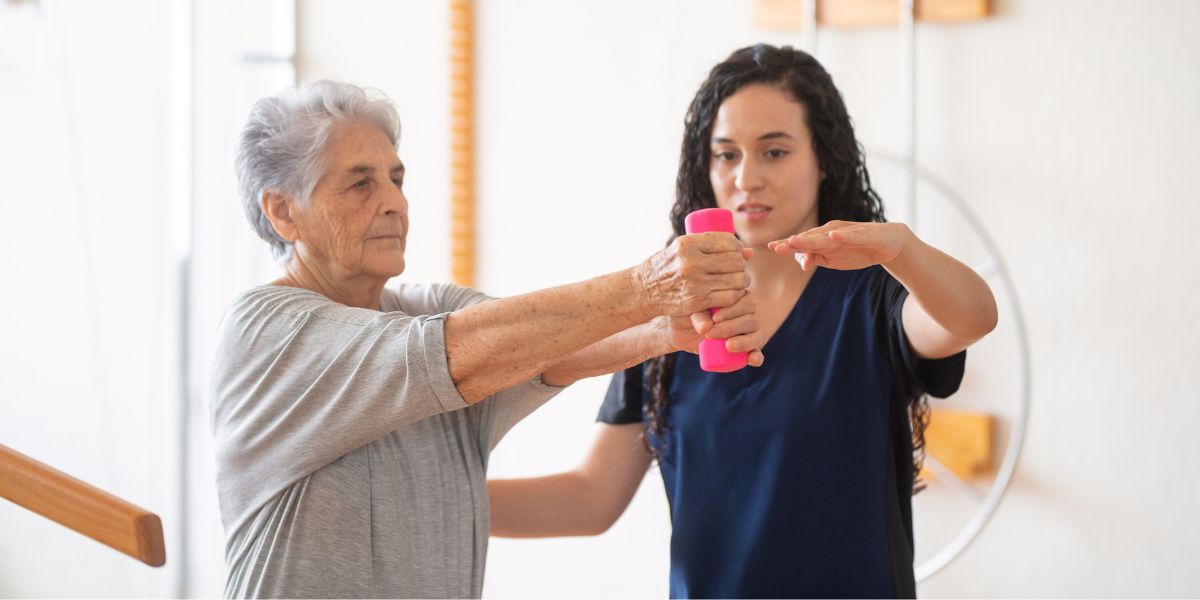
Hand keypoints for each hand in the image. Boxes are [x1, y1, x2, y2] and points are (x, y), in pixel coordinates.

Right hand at [634, 233, 752, 316]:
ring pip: (735, 280)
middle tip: (738, 268)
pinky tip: (732, 292)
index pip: (727, 241)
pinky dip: (735, 295)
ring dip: (742, 280)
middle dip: (741, 265)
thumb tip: (749, 252)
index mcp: (688, 243)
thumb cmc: (666, 266)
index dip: (738, 247)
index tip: (739, 252)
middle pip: (734, 261)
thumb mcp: (682, 249)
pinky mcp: (696, 300)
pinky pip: (728, 297)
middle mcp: (692, 261)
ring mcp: (695, 282)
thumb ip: (711, 247)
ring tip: (738, 280)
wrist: (644, 289)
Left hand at [658, 290, 764, 366]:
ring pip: (757, 335)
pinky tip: (752, 359)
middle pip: (751, 319)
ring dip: (745, 342)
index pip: (746, 301)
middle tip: (711, 333)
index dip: (732, 310)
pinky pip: (756, 353)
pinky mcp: (745, 349)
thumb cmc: (686, 314)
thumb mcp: (689, 311)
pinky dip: (756, 357)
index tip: (715, 318)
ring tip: (728, 346)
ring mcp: (748, 332)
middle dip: (732, 327)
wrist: (678, 331)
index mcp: (737, 297)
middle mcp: (746, 313)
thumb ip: (698, 315)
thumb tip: (706, 327)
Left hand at [768, 221, 912, 271]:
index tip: (771, 248)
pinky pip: (852, 235)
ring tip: (796, 241)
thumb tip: (801, 263)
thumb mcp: (834, 260)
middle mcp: (832, 232)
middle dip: (793, 242)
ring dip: (811, 238)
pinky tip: (833, 236)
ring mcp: (847, 232)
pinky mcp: (864, 234)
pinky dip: (842, 236)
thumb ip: (817, 259)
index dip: (787, 245)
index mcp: (823, 238)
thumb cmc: (857, 250)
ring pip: (826, 236)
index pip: (802, 242)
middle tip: (777, 247)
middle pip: (810, 237)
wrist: (889, 244)